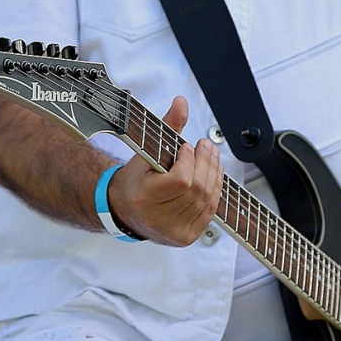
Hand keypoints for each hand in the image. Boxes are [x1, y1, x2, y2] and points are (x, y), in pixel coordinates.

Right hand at [107, 97, 223, 245]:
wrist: (124, 210)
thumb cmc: (135, 179)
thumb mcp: (145, 152)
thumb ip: (167, 127)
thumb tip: (181, 102)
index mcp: (143, 199)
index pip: (180, 181)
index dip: (190, 161)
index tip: (188, 147)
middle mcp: (157, 220)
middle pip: (197, 189)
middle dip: (207, 163)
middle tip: (207, 146)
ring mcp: (173, 232)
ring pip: (207, 200)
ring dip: (214, 174)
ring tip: (213, 157)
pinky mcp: (185, 237)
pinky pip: (210, 212)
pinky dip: (215, 190)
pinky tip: (213, 175)